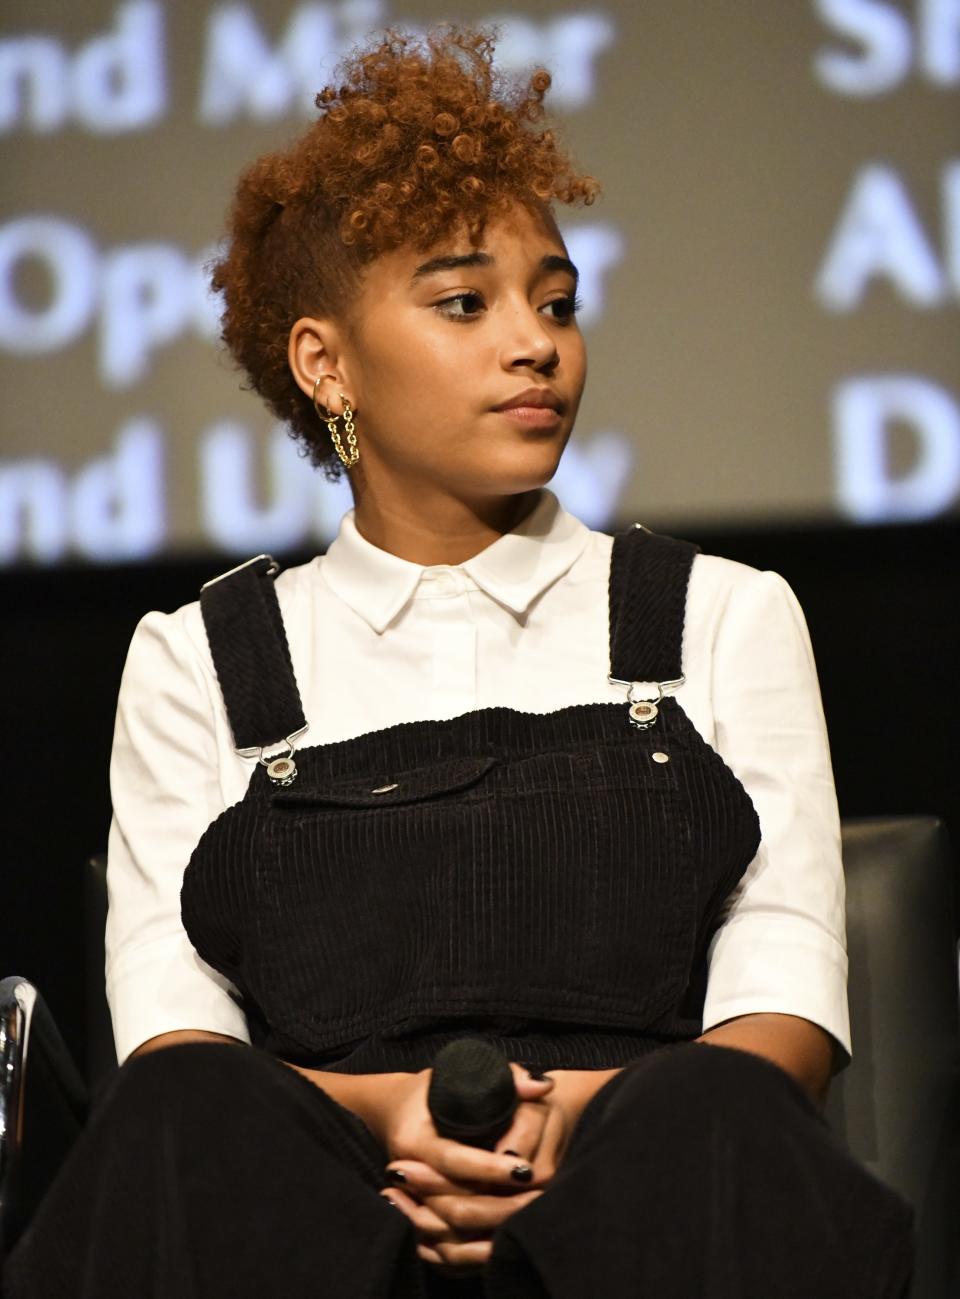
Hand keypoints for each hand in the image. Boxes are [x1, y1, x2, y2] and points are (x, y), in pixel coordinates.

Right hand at [379, 1064, 557, 1271]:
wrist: (399, 1112)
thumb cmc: (438, 1090)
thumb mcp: (464, 1074)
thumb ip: (505, 1078)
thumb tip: (543, 1087)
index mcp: (413, 1139)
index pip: (453, 1160)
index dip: (489, 1168)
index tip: (525, 1169)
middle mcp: (405, 1177)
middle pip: (453, 1207)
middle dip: (499, 1206)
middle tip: (540, 1197)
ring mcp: (411, 1204)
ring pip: (451, 1237)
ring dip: (492, 1232)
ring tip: (532, 1219)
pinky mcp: (420, 1222)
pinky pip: (448, 1252)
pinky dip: (478, 1252)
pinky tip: (510, 1240)